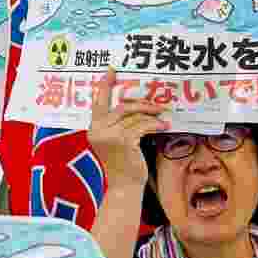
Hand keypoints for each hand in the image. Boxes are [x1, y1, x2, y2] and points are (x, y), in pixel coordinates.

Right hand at [87, 68, 169, 189]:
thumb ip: (121, 124)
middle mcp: (98, 130)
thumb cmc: (124, 164)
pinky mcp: (123, 141)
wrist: (124, 187)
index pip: (98, 102)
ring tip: (163, 118)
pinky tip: (163, 126)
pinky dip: (154, 124)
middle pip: (122, 106)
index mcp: (94, 128)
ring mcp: (109, 135)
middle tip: (158, 105)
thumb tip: (139, 106)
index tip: (111, 70)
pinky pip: (142, 125)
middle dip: (142, 104)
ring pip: (134, 116)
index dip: (104, 85)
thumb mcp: (118, 141)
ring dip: (152, 116)